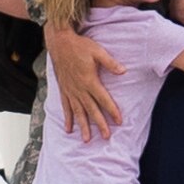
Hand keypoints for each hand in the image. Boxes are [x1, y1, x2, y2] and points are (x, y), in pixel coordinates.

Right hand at [45, 22, 125, 140]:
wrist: (59, 42)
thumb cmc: (79, 46)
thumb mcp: (97, 51)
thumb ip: (110, 63)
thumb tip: (124, 71)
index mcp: (89, 81)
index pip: (104, 99)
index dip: (112, 110)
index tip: (119, 121)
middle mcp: (79, 89)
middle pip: (91, 110)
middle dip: (99, 124)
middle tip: (106, 136)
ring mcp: (70, 91)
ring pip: (78, 112)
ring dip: (83, 126)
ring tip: (86, 140)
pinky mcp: (63, 90)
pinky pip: (65, 107)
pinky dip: (67, 118)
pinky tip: (69, 129)